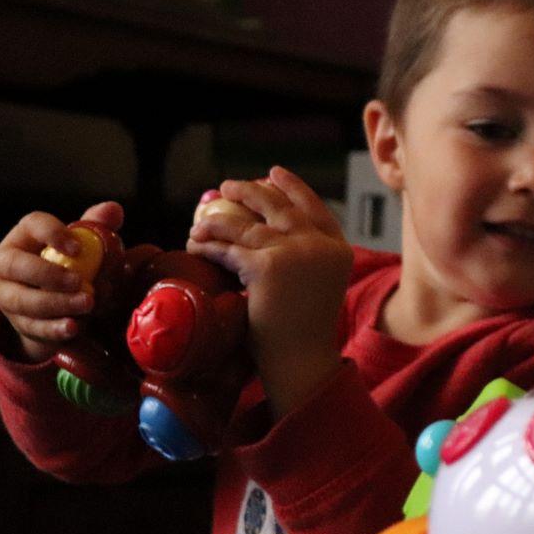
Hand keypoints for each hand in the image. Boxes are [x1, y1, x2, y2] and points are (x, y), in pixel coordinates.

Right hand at [0, 201, 124, 362]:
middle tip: (80, 281)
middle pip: (16, 265)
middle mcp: (6, 264)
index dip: (52, 233)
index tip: (77, 248)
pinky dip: (54, 328)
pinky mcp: (17, 322)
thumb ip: (96, 227)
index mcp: (24, 237)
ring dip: (55, 303)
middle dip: (48, 274)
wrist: (55, 306)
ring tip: (87, 304)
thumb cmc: (69, 265)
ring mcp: (7, 295)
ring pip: (22, 300)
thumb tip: (113, 210)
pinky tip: (73, 327)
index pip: (32, 225)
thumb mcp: (83, 245)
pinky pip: (32, 326)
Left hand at [187, 166, 352, 417]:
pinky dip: (208, 245)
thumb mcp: (316, 285)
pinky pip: (230, 249)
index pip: (315, 208)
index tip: (273, 173)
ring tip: (201, 219)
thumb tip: (268, 231)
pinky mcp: (267, 266)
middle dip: (251, 191)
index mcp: (338, 250)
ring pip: (247, 225)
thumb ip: (305, 257)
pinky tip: (195, 243)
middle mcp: (320, 246)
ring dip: (218, 219)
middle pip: (280, 206)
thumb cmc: (303, 332)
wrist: (301, 360)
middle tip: (228, 186)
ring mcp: (295, 253)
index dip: (293, 187)